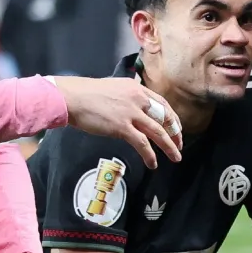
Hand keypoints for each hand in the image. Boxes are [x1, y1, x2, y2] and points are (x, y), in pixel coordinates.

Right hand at [53, 77, 182, 167]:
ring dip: (169, 146)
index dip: (172, 117)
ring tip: (175, 157)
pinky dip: (150, 155)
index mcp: (136, 89)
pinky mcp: (122, 127)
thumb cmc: (86, 94)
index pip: (162, 103)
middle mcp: (138, 99)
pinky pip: (142, 143)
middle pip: (165, 117)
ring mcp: (131, 113)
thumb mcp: (113, 89)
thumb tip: (132, 110)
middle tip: (179, 144)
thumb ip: (126, 98)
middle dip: (175, 133)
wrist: (72, 97)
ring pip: (158, 132)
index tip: (176, 128)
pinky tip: (153, 163)